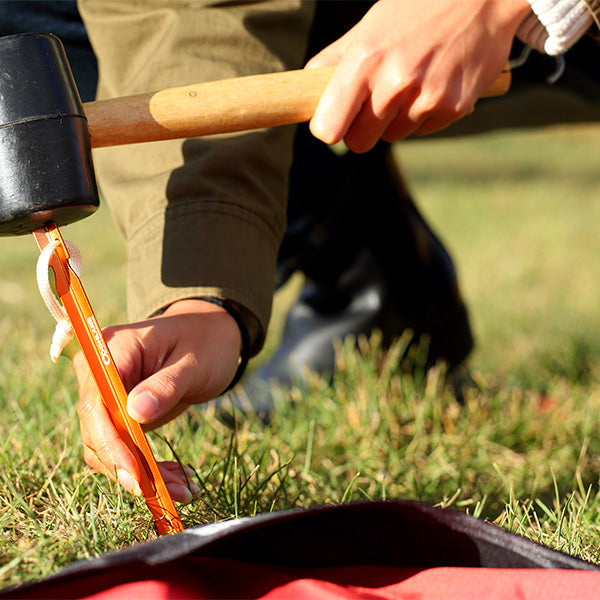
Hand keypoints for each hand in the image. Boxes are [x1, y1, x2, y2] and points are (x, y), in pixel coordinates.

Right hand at [73, 299, 240, 501]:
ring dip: (142, 474)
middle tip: (172, 491)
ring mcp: (108, 395)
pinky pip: (124, 448)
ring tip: (183, 488)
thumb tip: (135, 413)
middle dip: (131, 466)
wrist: (210, 336)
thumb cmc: (205, 341)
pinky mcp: (120, 414)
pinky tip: (177, 478)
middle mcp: (100, 373)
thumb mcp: (193, 362)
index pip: (95, 401)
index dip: (110, 442)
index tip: (136, 474)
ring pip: (108, 447)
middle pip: (97, 430)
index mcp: (112, 349)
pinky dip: (148, 468)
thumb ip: (166, 385)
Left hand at [307, 0, 529, 151]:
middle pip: (358, 142)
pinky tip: (434, 83)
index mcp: (365, 60)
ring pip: (392, 137)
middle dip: (362, 129)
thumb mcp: (369, 26)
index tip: (334, 121)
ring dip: (396, 119)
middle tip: (374, 103)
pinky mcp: (453, 108)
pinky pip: (423, 130)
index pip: (328, 127)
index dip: (328, 128)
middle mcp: (395, 83)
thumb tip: (305, 89)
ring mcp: (426, 98)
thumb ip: (334, 61)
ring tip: (412, 81)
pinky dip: (424, 115)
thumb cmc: (416, 8)